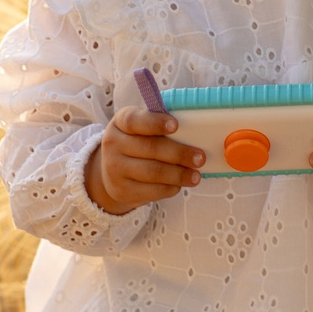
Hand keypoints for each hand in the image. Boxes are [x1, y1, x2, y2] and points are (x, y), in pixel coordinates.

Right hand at [85, 109, 204, 213]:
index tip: (175, 125)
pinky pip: (152, 190)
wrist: (112, 173)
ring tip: (195, 176)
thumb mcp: (140, 129)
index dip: (155, 122)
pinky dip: (170, 188)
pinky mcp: (122, 190)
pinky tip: (179, 184)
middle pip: (150, 148)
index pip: (134, 120)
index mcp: (120, 122)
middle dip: (179, 153)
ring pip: (153, 172)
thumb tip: (193, 131)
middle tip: (200, 158)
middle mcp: (113, 144)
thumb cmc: (136, 144)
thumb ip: (159, 126)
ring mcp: (114, 169)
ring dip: (179, 174)